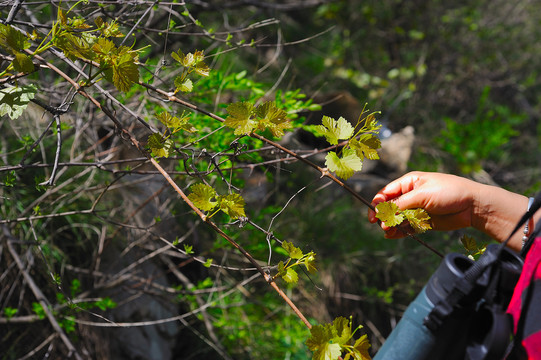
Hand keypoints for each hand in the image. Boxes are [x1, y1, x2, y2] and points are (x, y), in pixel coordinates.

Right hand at [367, 171, 531, 250]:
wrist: (473, 206)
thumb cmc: (449, 192)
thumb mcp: (422, 194)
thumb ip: (402, 204)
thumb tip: (384, 212)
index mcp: (410, 182)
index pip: (387, 192)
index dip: (378, 203)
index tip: (373, 214)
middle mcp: (411, 195)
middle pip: (390, 207)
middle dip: (384, 216)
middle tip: (381, 225)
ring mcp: (418, 208)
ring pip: (398, 218)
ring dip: (391, 225)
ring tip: (388, 232)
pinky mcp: (424, 221)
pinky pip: (408, 226)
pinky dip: (400, 231)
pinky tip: (393, 235)